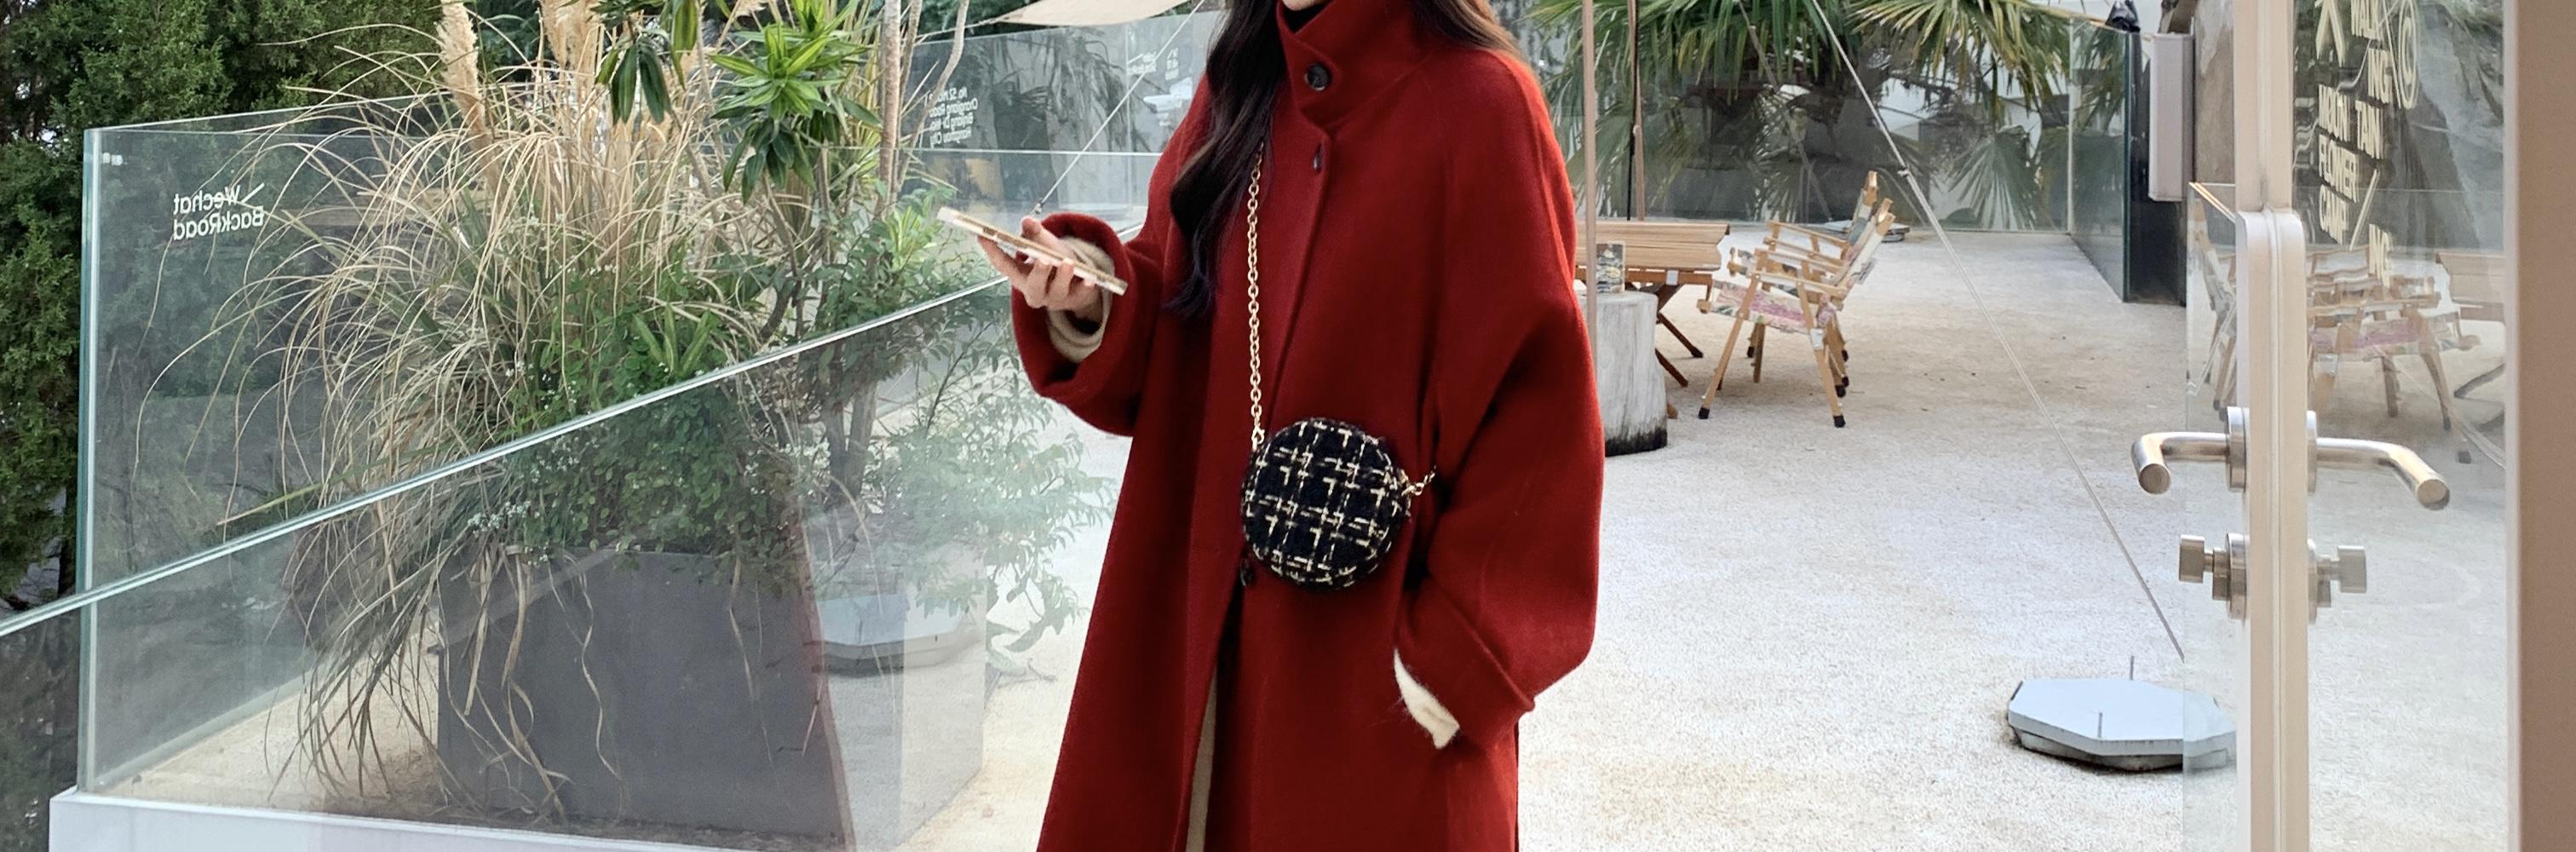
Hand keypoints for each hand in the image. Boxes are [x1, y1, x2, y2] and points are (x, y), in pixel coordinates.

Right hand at [980, 216, 1103, 319]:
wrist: (1077, 284)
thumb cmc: (1054, 262)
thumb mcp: (1045, 245)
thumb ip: (1036, 234)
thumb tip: (1026, 221)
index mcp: (1021, 276)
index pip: (1003, 266)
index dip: (992, 251)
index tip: (983, 235)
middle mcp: (1035, 291)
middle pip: (1033, 286)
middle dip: (1038, 273)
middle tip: (1043, 259)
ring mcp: (1055, 299)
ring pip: (1056, 291)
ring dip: (1062, 277)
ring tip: (1068, 263)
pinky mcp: (1075, 301)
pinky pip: (1080, 296)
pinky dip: (1085, 288)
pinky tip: (1090, 279)